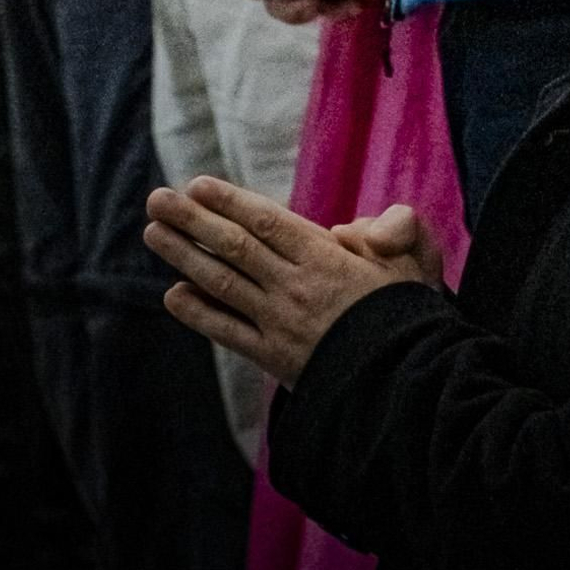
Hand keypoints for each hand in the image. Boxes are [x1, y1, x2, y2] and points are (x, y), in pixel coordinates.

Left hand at [144, 177, 441, 386]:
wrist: (409, 384)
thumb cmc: (411, 316)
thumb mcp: (416, 260)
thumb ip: (394, 228)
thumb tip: (346, 229)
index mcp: (326, 259)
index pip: (267, 221)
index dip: (229, 201)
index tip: (197, 184)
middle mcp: (295, 287)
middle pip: (234, 246)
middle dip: (192, 220)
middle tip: (157, 199)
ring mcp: (281, 324)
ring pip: (223, 283)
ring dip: (184, 256)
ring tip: (154, 233)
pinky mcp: (276, 358)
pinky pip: (229, 332)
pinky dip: (199, 314)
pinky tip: (174, 296)